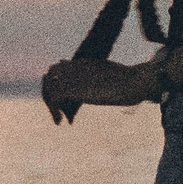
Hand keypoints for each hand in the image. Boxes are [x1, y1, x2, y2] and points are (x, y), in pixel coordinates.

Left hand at [42, 57, 158, 122]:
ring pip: (49, 85)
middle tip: (57, 111)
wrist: (133, 82)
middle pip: (51, 74)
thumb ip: (97, 75)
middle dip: (49, 92)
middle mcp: (76, 67)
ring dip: (50, 103)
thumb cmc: (127, 81)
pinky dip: (53, 110)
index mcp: (84, 63)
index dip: (56, 84)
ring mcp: (74, 76)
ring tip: (58, 118)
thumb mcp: (110, 75)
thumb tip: (95, 82)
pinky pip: (54, 96)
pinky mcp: (74, 87)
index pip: (59, 67)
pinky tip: (61, 121)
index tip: (61, 101)